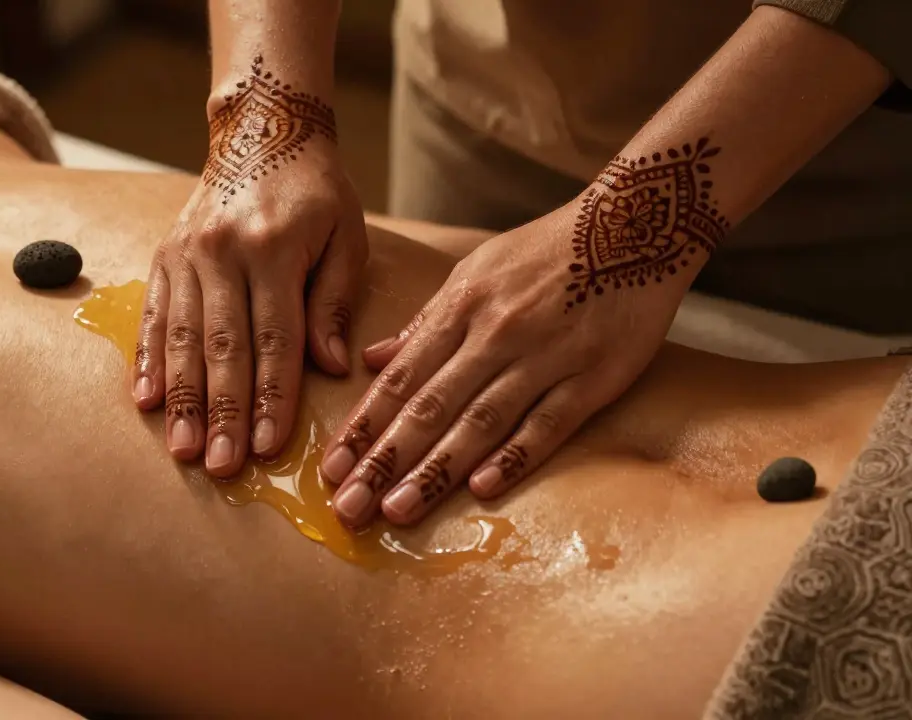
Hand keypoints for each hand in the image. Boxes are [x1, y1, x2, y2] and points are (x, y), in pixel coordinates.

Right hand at [134, 75, 367, 476]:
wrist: (262, 131)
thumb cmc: (316, 193)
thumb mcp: (346, 237)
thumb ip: (335, 303)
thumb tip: (332, 367)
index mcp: (276, 248)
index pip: (276, 337)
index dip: (271, 395)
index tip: (267, 445)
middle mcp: (224, 252)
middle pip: (224, 345)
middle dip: (222, 411)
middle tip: (220, 465)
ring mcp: (187, 254)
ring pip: (183, 337)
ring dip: (183, 398)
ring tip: (183, 448)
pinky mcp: (164, 256)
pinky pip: (153, 315)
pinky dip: (148, 361)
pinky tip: (147, 402)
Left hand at [322, 184, 712, 526]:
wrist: (638, 221)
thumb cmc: (546, 251)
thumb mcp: (475, 271)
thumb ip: (425, 322)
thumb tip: (371, 361)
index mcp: (461, 307)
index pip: (400, 379)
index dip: (363, 426)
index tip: (331, 468)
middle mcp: (495, 334)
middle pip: (430, 406)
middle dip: (383, 460)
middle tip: (348, 508)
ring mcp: (545, 356)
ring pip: (481, 421)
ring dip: (435, 469)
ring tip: (397, 510)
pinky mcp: (595, 377)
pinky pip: (549, 422)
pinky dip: (516, 455)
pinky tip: (483, 489)